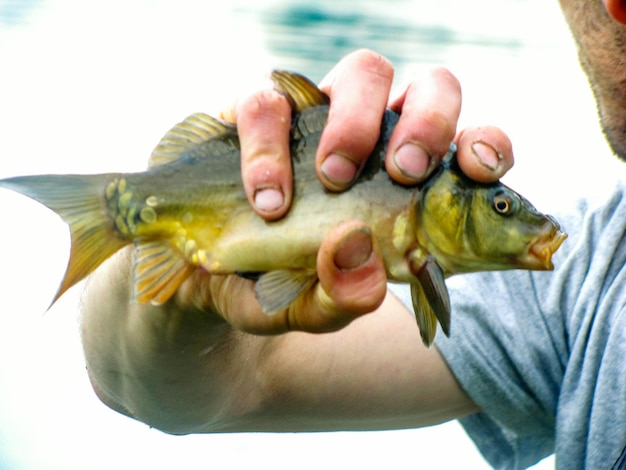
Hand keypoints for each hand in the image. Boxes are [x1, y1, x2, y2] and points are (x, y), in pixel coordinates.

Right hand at [209, 49, 513, 332]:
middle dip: (428, 122)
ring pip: (363, 72)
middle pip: (431, 87)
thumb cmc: (275, 286)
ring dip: (354, 124)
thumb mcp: (310, 308)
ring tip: (330, 180)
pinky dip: (268, 148)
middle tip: (404, 171)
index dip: (487, 147)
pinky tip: (265, 200)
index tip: (480, 168)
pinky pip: (268, 101)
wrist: (202, 279)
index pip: (468, 147)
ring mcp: (318, 117)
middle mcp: (374, 139)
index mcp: (407, 186)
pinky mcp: (257, 113)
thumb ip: (341, 297)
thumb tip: (359, 255)